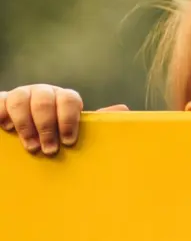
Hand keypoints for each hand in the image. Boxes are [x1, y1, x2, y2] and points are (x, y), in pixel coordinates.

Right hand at [0, 84, 128, 154]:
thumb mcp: (75, 129)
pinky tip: (5, 128)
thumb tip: (124, 110)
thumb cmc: (58, 132)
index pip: (70, 99)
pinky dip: (1, 112)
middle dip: (47, 126)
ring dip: (25, 123)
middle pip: (45, 100)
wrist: (30, 130)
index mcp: (64, 99)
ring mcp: (22, 95)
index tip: (68, 141)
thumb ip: (97, 122)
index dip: (69, 119)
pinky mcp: (1, 102)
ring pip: (21, 99)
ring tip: (29, 145)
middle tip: (48, 150)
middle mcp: (44, 93)